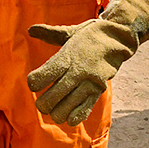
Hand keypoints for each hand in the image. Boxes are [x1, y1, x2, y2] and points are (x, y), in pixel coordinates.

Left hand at [26, 0, 148, 125]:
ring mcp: (89, 83)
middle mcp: (78, 71)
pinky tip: (68, 117)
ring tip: (54, 111)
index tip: (34, 82)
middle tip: (42, 103)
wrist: (118, 39)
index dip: (34, 82)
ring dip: (56, 113)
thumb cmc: (89, 36)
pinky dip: (74, 117)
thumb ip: (49, 33)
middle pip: (52, 97)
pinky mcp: (99, 91)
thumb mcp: (70, 32)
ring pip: (66, 108)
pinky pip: (84, 110)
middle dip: (42, 104)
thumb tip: (30, 30)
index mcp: (67, 56)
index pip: (42, 76)